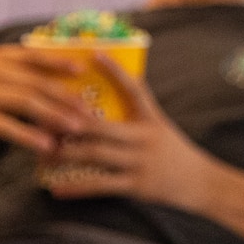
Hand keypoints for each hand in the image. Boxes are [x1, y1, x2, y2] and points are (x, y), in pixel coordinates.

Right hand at [0, 44, 95, 151]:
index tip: (81, 70)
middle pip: (34, 81)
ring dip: (54, 114)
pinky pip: (4, 124)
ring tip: (77, 128)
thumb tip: (58, 83)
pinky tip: (47, 145)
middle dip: (65, 96)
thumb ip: (17, 76)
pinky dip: (27, 134)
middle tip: (89, 112)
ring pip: (25, 100)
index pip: (29, 56)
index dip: (56, 61)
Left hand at [40, 53, 221, 209]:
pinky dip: (76, 187)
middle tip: (41, 120)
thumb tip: (104, 102)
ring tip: (42, 154)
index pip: (135, 89)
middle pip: (100, 126)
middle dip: (67, 123)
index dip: (116, 71)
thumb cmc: (176, 154)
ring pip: (95, 154)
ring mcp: (141, 162)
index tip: (95, 54)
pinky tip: (56, 189)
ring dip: (64, 153)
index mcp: (152, 120)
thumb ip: (137, 116)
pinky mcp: (138, 185)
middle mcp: (146, 138)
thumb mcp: (161, 129)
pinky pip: (101, 185)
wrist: (202, 183)